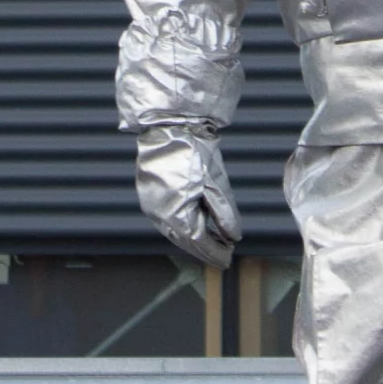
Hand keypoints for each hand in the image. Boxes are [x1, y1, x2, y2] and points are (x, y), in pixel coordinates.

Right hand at [135, 125, 240, 268]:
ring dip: (193, 240)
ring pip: (174, 232)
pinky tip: (194, 227)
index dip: (214, 251)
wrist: (168, 126)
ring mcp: (151, 206)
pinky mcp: (148, 197)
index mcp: (176, 212)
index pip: (198, 241)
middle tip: (222, 256)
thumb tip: (234, 237)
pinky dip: (181, 227)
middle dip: (205, 249)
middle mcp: (159, 214)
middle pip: (184, 240)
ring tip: (211, 243)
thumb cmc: (194, 151)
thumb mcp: (216, 183)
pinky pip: (166, 220)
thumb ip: (224, 213)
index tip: (228, 257)